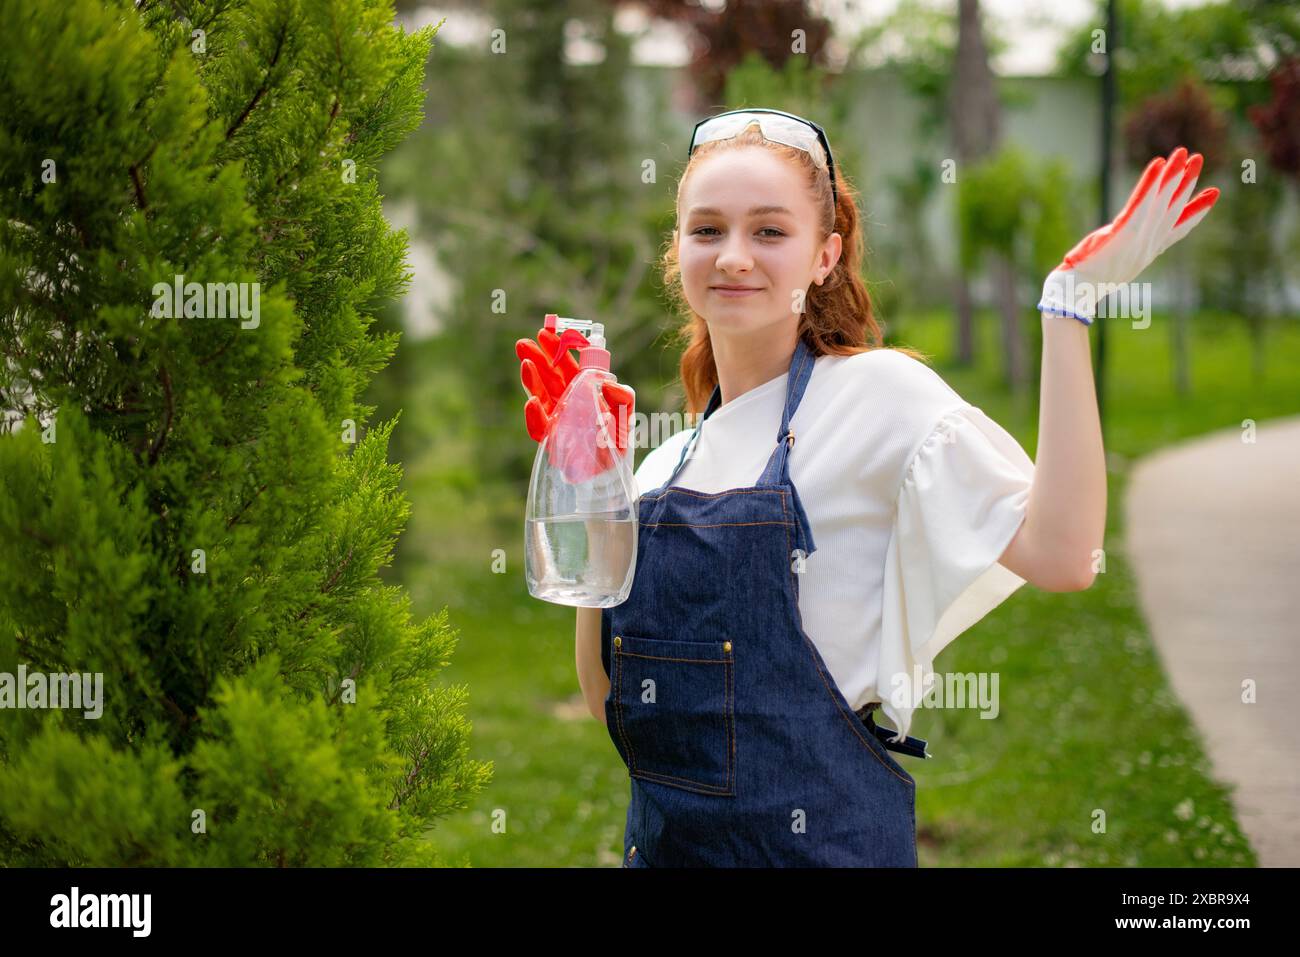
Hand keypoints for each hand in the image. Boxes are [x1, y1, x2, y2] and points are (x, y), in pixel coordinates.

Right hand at [516, 322, 634, 478]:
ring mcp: (557, 421)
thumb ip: (624, 396)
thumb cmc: (617, 441)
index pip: (568, 366)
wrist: (612, 473)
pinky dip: (535, 416)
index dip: (557, 349)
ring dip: (532, 380)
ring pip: (540, 397)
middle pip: (549, 378)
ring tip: (525, 364)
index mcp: (582, 391)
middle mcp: (567, 403)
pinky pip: (540, 427)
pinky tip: (531, 402)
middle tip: (523, 344)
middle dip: (536, 359)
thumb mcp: (627, 413)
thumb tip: (609, 384)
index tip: (546, 333)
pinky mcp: (553, 441)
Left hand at [1039, 146, 1219, 323]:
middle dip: (1187, 183)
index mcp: (1147, 252)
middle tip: (1198, 159)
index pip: (1177, 228)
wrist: (1076, 292)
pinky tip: (1159, 163)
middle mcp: (1147, 244)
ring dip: (1173, 176)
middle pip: (1172, 209)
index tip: (1214, 193)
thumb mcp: (1116, 265)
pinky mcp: (1123, 232)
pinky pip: (1140, 203)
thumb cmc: (1089, 280)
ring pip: (1161, 202)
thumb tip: (1124, 239)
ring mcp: (1138, 238)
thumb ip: (1126, 250)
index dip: (1196, 211)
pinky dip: (1150, 183)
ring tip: (1183, 153)